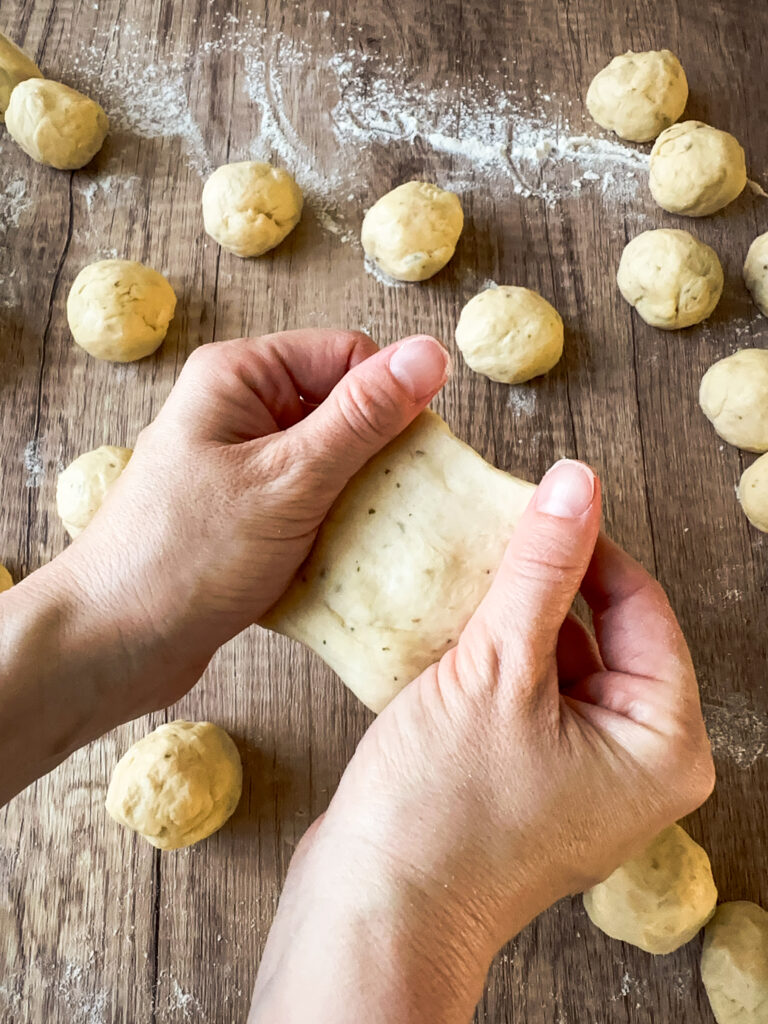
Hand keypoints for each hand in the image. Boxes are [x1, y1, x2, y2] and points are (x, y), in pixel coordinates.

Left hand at [58, 328, 449, 711]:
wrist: (112, 644)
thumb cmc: (187, 557)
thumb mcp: (289, 479)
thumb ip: (361, 417)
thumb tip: (429, 353)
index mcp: (239, 376)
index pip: (347, 355)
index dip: (390, 397)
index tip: (417, 451)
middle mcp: (236, 410)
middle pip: (340, 408)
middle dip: (374, 455)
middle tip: (392, 502)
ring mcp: (238, 464)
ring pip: (329, 461)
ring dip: (356, 497)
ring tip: (364, 535)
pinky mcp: (243, 512)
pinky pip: (308, 502)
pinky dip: (331, 525)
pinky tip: (339, 557)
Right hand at [250, 460, 714, 1023]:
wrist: (372, 910)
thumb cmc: (441, 811)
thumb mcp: (499, 669)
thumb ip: (543, 570)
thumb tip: (579, 484)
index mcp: (663, 744)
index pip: (643, 606)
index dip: (589, 545)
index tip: (539, 499)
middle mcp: (635, 762)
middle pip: (605, 631)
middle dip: (548, 582)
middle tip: (494, 534)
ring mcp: (582, 774)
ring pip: (561, 658)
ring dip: (516, 616)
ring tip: (468, 577)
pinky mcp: (531, 777)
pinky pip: (528, 692)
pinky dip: (496, 657)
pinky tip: (453, 631)